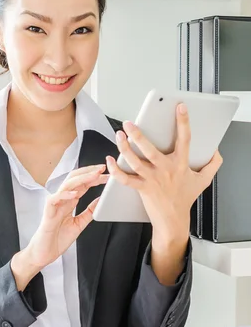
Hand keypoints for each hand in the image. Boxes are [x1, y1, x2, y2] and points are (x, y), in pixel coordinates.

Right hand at [26, 164, 108, 269]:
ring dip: (81, 179)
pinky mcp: (48, 213)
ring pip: (66, 185)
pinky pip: (55, 199)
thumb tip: (101, 200)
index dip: (94, 177)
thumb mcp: (79, 224)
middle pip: (74, 179)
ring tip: (94, 176)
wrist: (44, 253)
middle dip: (89, 172)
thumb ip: (89, 212)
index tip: (107, 174)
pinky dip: (65, 194)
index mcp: (69, 201)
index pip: (83, 184)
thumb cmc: (57, 239)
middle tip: (103, 168)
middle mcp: (62, 200)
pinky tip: (75, 193)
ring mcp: (54, 205)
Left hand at [105, 103, 222, 243]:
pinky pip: (126, 179)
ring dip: (124, 148)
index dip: (183, 122)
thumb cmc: (185, 198)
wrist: (173, 219)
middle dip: (138, 135)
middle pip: (150, 150)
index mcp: (181, 164)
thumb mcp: (203, 180)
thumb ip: (212, 165)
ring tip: (119, 135)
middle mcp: (165, 170)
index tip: (179, 107)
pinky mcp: (142, 188)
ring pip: (135, 162)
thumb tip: (216, 152)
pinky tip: (110, 159)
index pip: (185, 139)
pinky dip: (116, 170)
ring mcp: (152, 179)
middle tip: (129, 123)